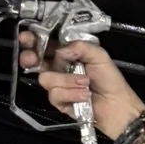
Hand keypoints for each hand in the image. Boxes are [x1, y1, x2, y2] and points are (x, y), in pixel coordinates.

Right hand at [18, 29, 141, 139]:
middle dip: (30, 57)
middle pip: (35, 61)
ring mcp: (58, 85)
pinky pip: (55, 94)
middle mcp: (59, 68)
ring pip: (46, 79)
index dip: (34, 40)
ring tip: (85, 84)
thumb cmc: (110, 79)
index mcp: (67, 54)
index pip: (47, 44)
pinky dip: (71, 94)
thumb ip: (80, 47)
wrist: (118, 106)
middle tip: (31, 58)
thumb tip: (60, 50)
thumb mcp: (99, 56)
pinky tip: (83, 95)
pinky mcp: (59, 101)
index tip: (26, 37)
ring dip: (67, 80)